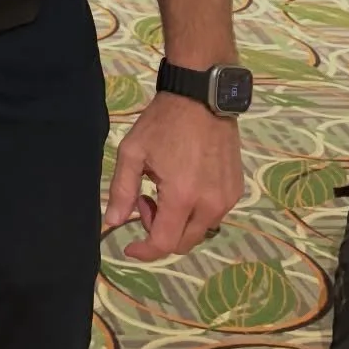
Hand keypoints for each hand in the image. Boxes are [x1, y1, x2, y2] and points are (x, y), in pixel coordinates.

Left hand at [103, 94, 242, 260]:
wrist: (201, 98)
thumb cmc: (163, 123)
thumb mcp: (133, 152)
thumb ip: (121, 190)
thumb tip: (112, 222)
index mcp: (182, 197)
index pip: (164, 243)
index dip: (144, 251)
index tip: (129, 245)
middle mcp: (210, 205)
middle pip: (183, 243)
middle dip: (159, 232)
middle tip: (145, 202)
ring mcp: (227, 199)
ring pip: (199, 231)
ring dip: (177, 223)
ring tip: (163, 191)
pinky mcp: (236, 190)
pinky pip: (213, 215)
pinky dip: (194, 212)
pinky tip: (183, 185)